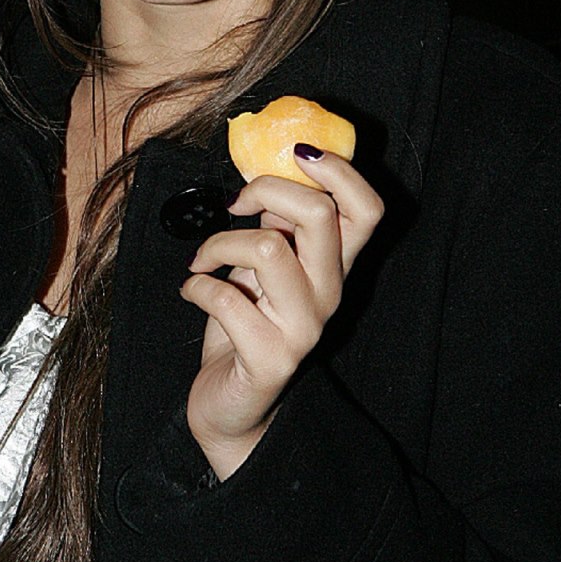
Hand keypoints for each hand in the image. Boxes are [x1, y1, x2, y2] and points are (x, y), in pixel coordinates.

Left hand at [181, 147, 381, 478]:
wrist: (231, 405)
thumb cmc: (245, 327)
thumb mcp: (266, 268)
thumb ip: (278, 226)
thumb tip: (270, 172)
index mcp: (334, 267)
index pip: (368, 209)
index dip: (339, 170)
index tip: (295, 155)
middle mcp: (329, 294)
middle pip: (319, 213)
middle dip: (266, 190)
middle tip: (235, 205)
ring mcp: (304, 328)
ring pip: (266, 247)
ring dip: (219, 243)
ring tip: (203, 260)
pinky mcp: (271, 358)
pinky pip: (224, 298)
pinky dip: (195, 286)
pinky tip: (191, 291)